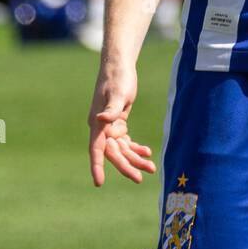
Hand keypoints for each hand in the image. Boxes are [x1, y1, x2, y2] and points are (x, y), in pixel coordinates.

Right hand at [88, 61, 155, 186]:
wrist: (119, 66)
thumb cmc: (118, 79)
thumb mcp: (118, 93)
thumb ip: (111, 109)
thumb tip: (99, 120)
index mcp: (97, 123)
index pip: (96, 149)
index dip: (97, 165)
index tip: (99, 182)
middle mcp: (101, 128)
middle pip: (113, 153)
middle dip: (126, 166)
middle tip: (140, 178)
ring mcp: (109, 127)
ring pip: (122, 149)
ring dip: (135, 159)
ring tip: (151, 168)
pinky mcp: (118, 123)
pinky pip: (126, 142)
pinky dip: (136, 148)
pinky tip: (147, 152)